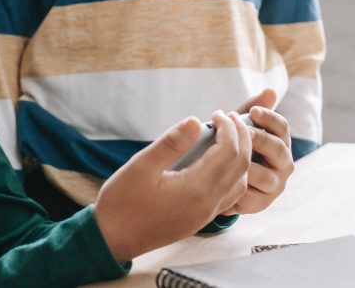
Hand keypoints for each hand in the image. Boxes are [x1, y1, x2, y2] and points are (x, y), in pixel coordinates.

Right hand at [93, 111, 251, 262]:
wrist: (113, 240)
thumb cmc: (122, 202)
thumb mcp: (141, 166)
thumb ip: (171, 143)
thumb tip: (195, 120)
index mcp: (196, 189)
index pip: (229, 151)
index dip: (228, 128)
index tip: (216, 113)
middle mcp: (208, 204)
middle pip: (242, 166)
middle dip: (241, 138)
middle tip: (228, 118)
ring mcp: (207, 215)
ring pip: (241, 182)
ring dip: (241, 156)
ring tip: (229, 136)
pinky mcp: (202, 220)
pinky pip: (231, 196)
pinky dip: (235, 174)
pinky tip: (221, 163)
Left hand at [219, 88, 294, 214]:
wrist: (222, 180)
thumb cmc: (234, 147)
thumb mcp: (240, 127)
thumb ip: (252, 109)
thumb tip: (271, 90)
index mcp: (280, 141)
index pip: (282, 126)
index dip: (269, 118)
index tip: (252, 112)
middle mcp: (284, 163)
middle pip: (278, 149)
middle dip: (260, 140)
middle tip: (243, 133)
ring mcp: (276, 185)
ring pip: (266, 176)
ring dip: (248, 167)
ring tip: (229, 159)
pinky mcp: (262, 204)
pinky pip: (253, 197)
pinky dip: (239, 189)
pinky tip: (223, 181)